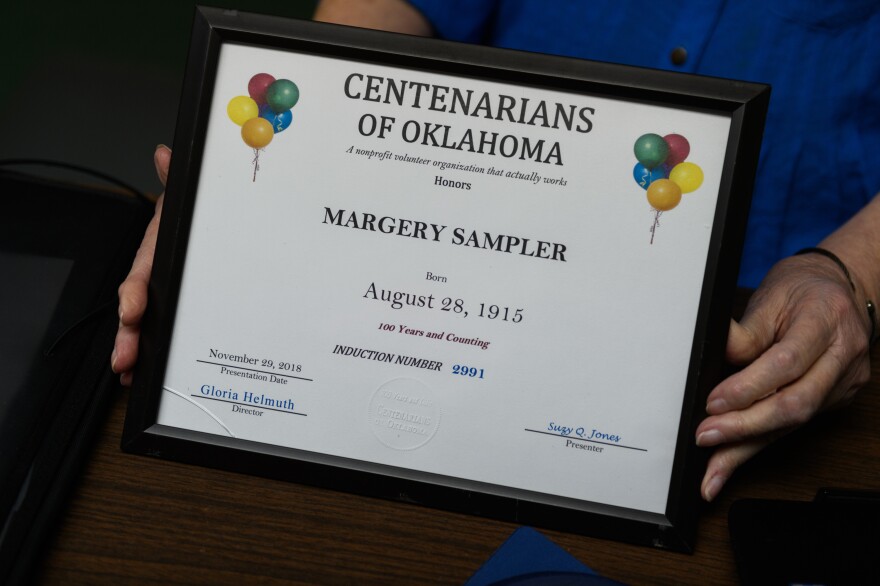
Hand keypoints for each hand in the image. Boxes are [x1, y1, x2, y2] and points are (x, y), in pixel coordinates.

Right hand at [111, 145, 170, 385]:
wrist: (205, 228)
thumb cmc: (191, 218)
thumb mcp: (186, 201)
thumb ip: (176, 180)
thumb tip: (168, 154)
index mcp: (157, 250)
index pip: (142, 272)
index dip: (134, 292)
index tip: (132, 310)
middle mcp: (154, 275)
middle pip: (136, 307)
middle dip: (128, 333)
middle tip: (124, 357)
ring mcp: (161, 294)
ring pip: (142, 323)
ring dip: (133, 348)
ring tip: (129, 369)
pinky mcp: (173, 309)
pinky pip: (158, 331)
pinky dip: (148, 351)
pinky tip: (142, 370)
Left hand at [696, 252, 871, 500]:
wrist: (841, 288)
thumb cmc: (801, 289)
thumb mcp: (770, 297)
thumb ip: (744, 333)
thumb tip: (715, 356)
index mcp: (825, 321)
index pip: (786, 362)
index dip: (748, 387)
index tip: (713, 403)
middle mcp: (842, 357)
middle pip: (795, 403)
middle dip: (746, 427)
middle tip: (706, 436)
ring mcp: (843, 384)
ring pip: (794, 424)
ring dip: (747, 449)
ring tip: (712, 471)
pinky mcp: (835, 401)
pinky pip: (793, 427)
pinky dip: (758, 445)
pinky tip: (730, 462)